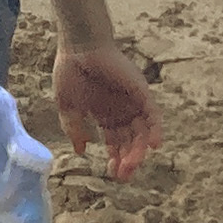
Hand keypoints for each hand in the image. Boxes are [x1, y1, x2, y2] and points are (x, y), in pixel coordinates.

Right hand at [54, 44, 162, 180]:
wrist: (79, 47)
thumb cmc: (70, 71)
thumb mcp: (67, 105)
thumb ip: (73, 128)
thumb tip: (81, 151)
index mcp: (104, 115)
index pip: (115, 143)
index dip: (116, 159)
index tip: (113, 174)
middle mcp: (121, 111)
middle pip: (130, 142)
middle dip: (127, 160)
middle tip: (123, 175)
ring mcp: (132, 103)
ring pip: (142, 132)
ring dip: (139, 150)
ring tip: (132, 165)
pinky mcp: (141, 93)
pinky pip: (153, 115)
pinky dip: (155, 130)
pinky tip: (152, 145)